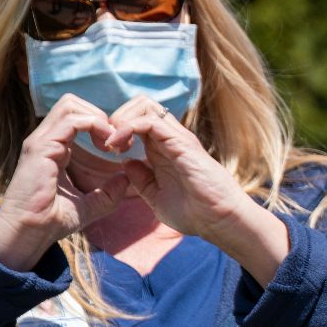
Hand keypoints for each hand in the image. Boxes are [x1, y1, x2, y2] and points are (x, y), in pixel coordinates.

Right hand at [0, 95, 129, 270]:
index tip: (119, 146)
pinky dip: (94, 126)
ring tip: (112, 143)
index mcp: (54, 148)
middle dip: (100, 115)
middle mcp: (45, 139)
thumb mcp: (90, 205)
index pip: (76, 116)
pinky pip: (71, 120)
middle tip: (117, 141)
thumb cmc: (53, 221)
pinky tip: (106, 146)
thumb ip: (108, 193)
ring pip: (70, 104)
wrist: (29, 233)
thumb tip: (125, 180)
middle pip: (72, 103)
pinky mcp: (41, 147)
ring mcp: (41, 140)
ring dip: (98, 118)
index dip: (101, 124)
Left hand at [104, 96, 256, 239]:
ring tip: (112, 143)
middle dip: (117, 117)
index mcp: (164, 149)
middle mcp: (171, 139)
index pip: (139, 119)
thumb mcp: (156, 197)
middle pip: (141, 105)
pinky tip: (119, 146)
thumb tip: (126, 162)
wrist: (219, 221)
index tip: (108, 150)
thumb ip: (142, 179)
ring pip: (145, 106)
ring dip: (121, 119)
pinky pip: (150, 121)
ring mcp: (177, 138)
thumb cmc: (195, 213)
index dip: (118, 128)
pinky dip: (128, 127)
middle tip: (108, 142)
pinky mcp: (181, 142)